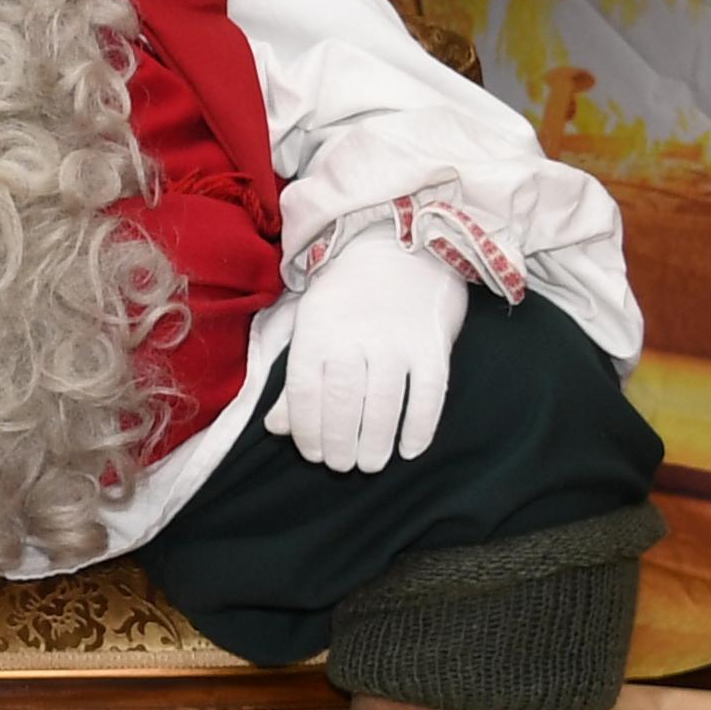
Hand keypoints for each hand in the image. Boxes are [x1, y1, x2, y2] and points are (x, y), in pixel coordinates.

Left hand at [264, 237, 468, 473]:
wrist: (398, 243)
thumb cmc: (345, 293)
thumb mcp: (308, 324)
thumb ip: (294, 376)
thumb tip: (276, 428)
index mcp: (316, 331)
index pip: (303, 392)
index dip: (305, 430)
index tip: (312, 453)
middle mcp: (353, 337)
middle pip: (343, 403)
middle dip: (340, 444)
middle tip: (344, 466)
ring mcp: (396, 340)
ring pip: (383, 404)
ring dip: (376, 443)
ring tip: (372, 463)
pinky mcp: (433, 344)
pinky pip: (428, 394)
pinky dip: (420, 427)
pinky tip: (410, 449)